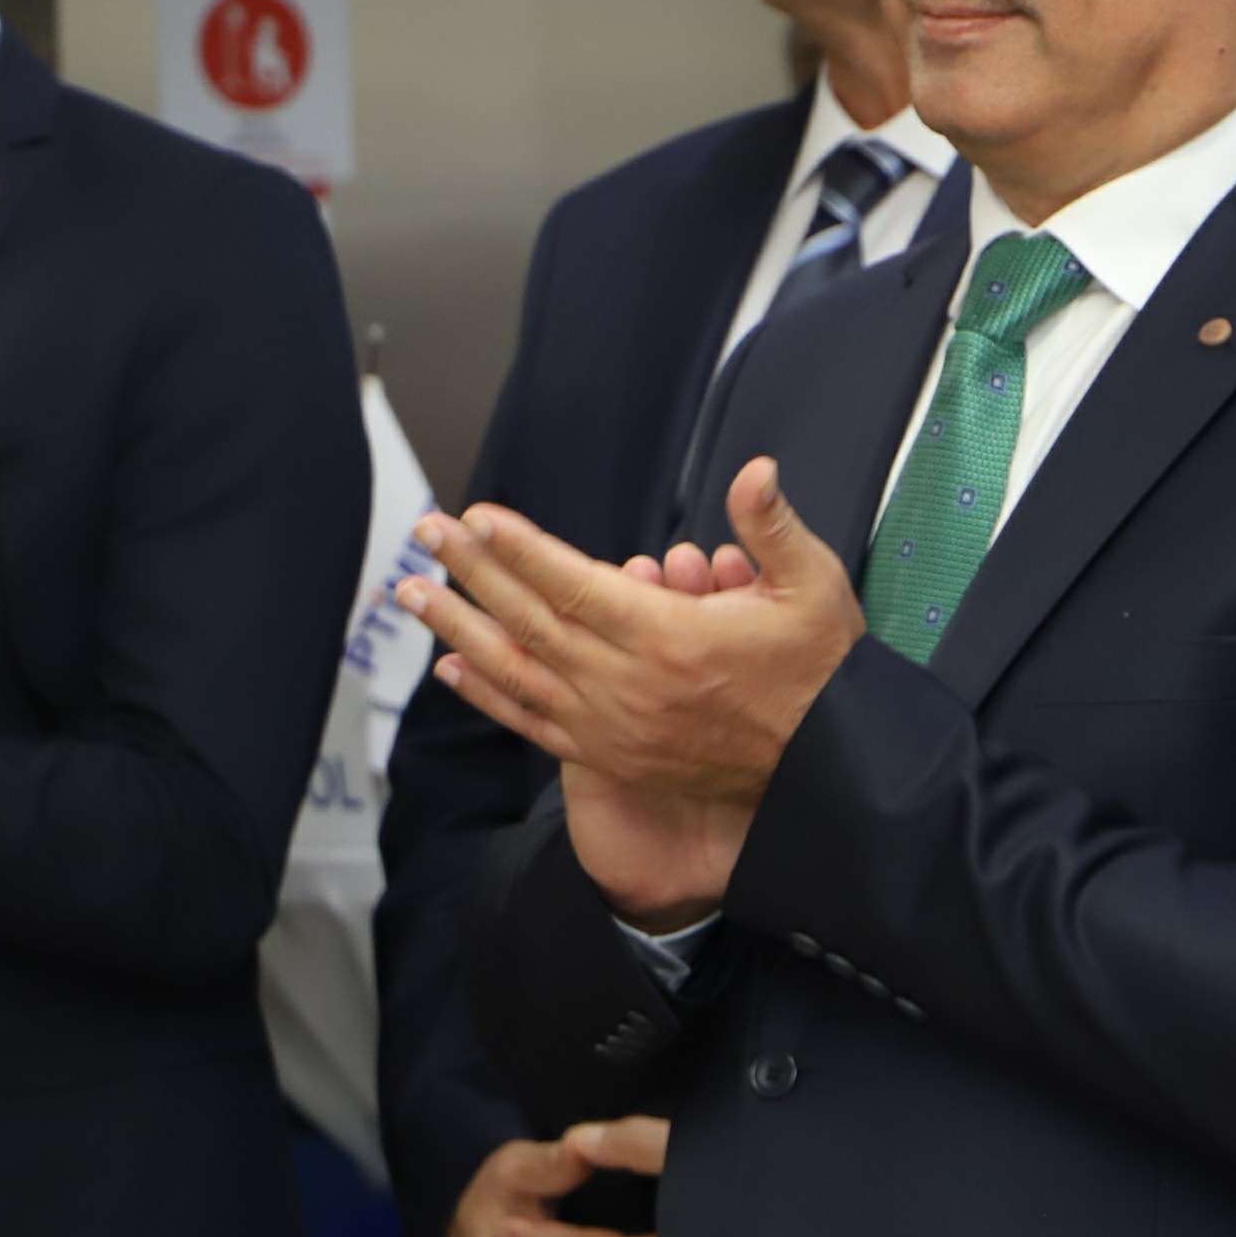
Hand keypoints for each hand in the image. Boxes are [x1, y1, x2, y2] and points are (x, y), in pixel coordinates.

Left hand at [400, 460, 865, 926]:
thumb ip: (772, 525)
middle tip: (426, 532)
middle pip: (529, 620)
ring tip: (411, 594)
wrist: (824, 767)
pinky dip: (487, 694)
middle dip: (471, 570)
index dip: (520, 548)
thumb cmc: (818, 673)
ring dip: (458, 628)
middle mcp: (628, 684)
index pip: (574, 583)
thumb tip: (754, 469)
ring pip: (516, 670)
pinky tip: (451, 669)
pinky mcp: (610, 755)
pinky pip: (531, 722)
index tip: (478, 517)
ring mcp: (612, 725)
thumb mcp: (813, 586)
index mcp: (670, 637)